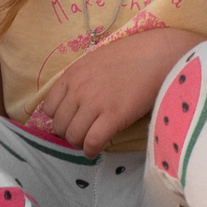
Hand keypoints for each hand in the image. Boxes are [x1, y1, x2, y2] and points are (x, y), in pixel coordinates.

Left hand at [24, 29, 200, 154]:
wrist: (158, 55)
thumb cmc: (131, 56)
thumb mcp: (95, 61)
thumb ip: (81, 79)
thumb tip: (74, 100)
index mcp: (72, 75)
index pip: (49, 107)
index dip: (59, 118)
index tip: (70, 121)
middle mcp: (78, 90)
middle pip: (59, 125)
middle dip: (69, 133)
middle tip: (81, 133)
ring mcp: (95, 103)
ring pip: (73, 136)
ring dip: (79, 143)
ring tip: (89, 142)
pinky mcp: (113, 117)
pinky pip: (92, 142)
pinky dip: (91, 150)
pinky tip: (95, 150)